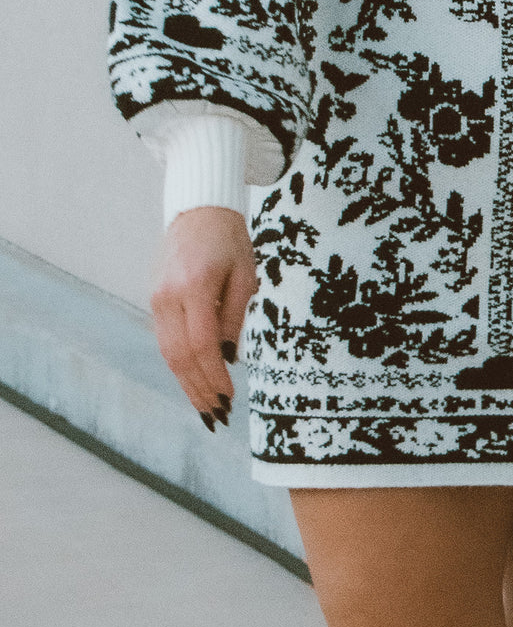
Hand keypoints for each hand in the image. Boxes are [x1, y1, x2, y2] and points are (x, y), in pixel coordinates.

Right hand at [149, 206, 257, 430]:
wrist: (199, 210)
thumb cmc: (230, 241)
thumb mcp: (245, 274)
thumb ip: (234, 316)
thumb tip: (227, 358)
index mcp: (196, 285)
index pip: (202, 344)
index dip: (214, 376)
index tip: (229, 397)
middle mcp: (169, 295)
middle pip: (180, 356)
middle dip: (198, 389)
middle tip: (216, 416)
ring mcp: (157, 299)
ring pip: (168, 353)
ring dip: (186, 384)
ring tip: (206, 409)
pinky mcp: (154, 301)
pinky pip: (165, 340)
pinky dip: (179, 365)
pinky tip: (194, 382)